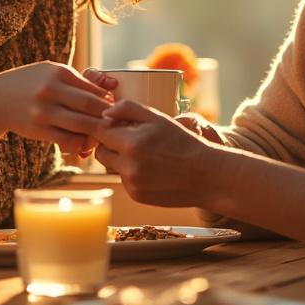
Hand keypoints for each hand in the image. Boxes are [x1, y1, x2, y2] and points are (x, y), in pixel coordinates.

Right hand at [0, 61, 113, 154]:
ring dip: (96, 132)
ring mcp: (43, 111)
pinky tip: (85, 142)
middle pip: (90, 107)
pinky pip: (67, 140)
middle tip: (116, 123)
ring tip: (103, 133)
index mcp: (58, 73)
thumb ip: (79, 80)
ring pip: (81, 125)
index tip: (116, 108)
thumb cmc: (32, 83)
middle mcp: (50, 90)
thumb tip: (111, 87)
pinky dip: (80, 143)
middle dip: (107, 117)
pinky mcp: (38, 129)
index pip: (93, 89)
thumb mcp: (51, 72)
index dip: (109, 101)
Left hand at [94, 99, 221, 207]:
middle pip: (100, 151)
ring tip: (146, 154)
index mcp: (131, 144)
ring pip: (111, 166)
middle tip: (131, 137)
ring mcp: (131, 184)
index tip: (110, 123)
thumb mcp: (158, 118)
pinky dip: (132, 173)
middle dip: (111, 143)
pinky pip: (123, 179)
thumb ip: (128, 109)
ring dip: (121, 158)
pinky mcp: (136, 196)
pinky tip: (152, 169)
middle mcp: (128, 166)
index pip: (99, 131)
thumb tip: (104, 112)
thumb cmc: (182, 142)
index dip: (103, 125)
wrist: (206, 175)